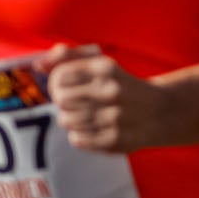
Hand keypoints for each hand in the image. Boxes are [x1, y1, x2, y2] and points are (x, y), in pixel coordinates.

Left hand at [41, 46, 172, 153]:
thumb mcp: (100, 64)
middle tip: (76, 103)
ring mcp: (114, 117)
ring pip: (66, 120)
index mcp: (106, 68)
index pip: (60, 77)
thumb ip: (67, 57)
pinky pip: (76, 139)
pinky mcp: (114, 140)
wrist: (160, 111)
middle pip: (60, 99)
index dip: (58, 83)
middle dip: (64, 102)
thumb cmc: (120, 85)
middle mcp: (111, 91)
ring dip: (71, 119)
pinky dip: (80, 135)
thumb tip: (38, 64)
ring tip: (86, 116)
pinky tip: (93, 129)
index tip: (68, 87)